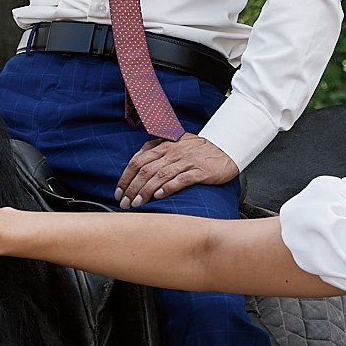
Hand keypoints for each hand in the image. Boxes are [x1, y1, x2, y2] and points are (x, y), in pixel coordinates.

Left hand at [115, 133, 236, 209]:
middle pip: (146, 170)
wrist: (227, 149)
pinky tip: (159, 196)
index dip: (126, 177)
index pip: (138, 160)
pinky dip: (168, 188)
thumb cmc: (200, 149)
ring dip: (145, 191)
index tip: (118, 192)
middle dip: (132, 187)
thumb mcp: (177, 142)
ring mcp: (187, 161)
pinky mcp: (200, 171)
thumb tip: (138, 157)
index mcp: (165, 145)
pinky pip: (181, 179)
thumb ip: (158, 147)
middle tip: (124, 203)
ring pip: (160, 175)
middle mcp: (174, 152)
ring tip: (137, 203)